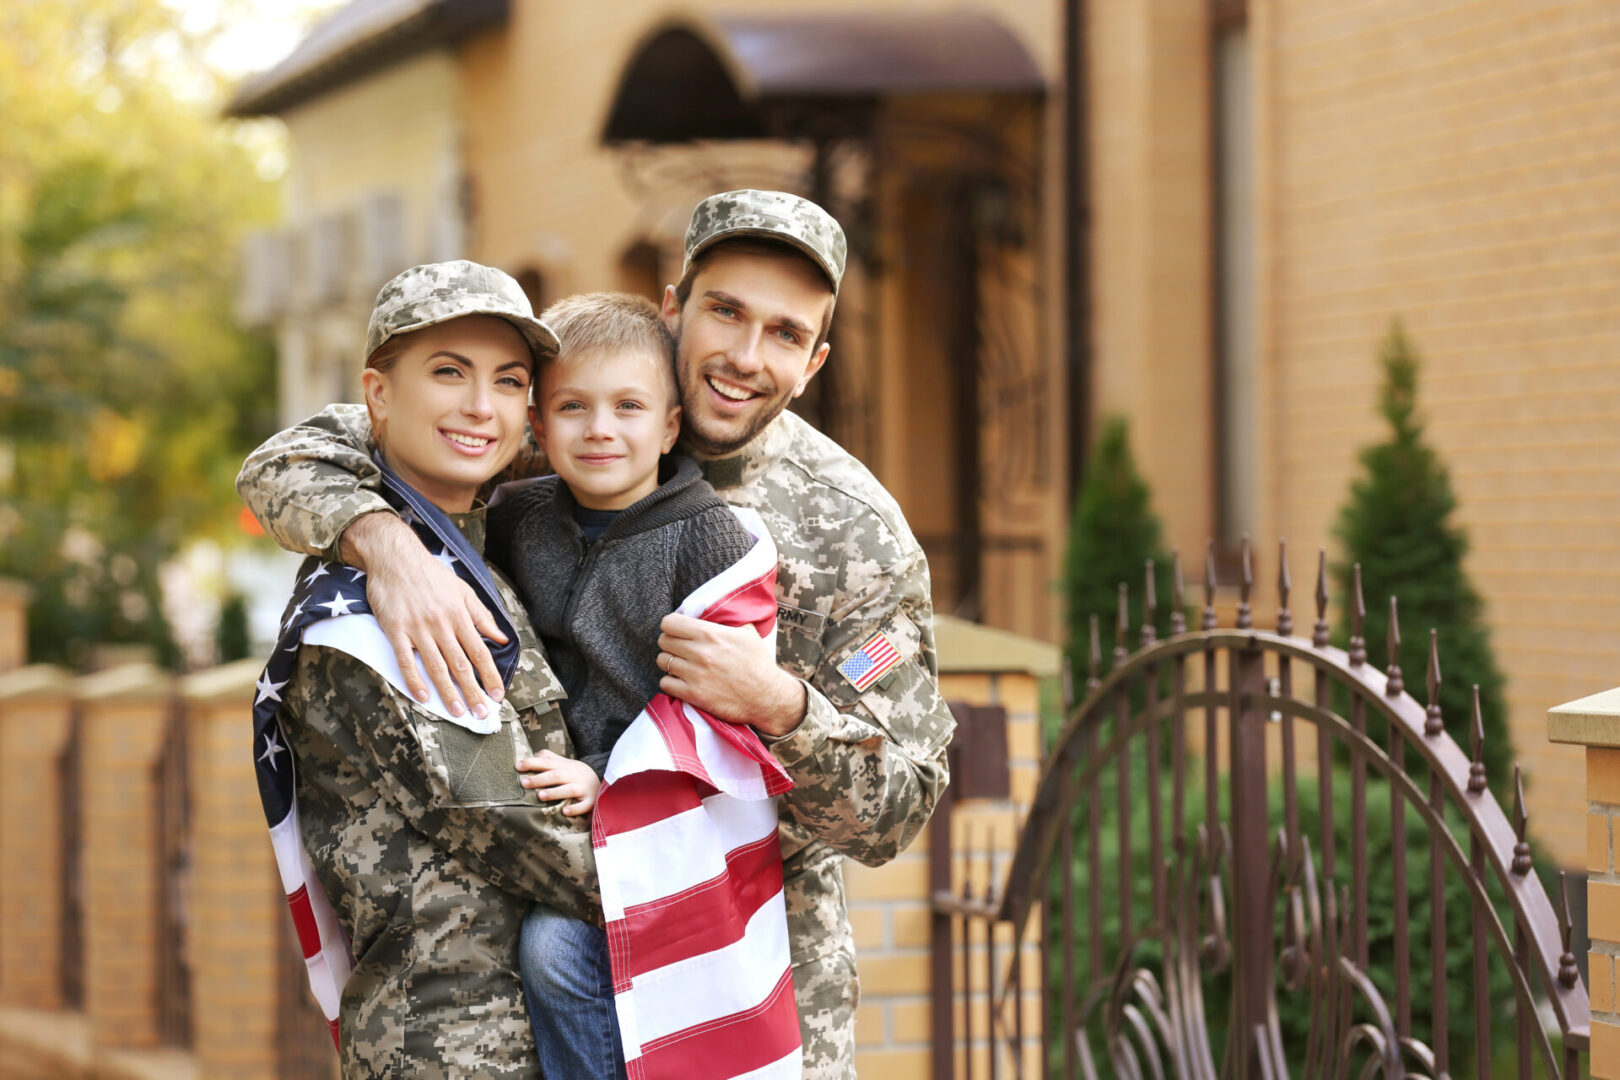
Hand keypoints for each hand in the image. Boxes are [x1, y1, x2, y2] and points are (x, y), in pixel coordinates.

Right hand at [341, 511, 507, 718]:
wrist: (395, 557)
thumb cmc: (431, 574)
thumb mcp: (463, 590)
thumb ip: (482, 617)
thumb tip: (502, 638)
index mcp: (460, 615)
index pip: (480, 653)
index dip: (490, 676)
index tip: (498, 696)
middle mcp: (442, 624)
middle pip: (461, 665)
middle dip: (473, 692)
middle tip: (481, 714)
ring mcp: (418, 628)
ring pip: (437, 666)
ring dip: (448, 692)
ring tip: (457, 712)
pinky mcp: (395, 629)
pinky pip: (406, 660)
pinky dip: (415, 680)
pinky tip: (423, 696)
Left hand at [517, 751, 600, 815]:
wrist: (606, 780)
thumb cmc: (578, 774)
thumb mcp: (567, 764)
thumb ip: (551, 759)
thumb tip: (534, 754)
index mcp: (566, 766)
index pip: (548, 763)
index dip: (533, 763)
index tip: (518, 766)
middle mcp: (574, 776)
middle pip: (556, 775)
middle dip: (540, 778)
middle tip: (524, 783)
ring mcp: (583, 788)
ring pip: (569, 789)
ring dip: (555, 792)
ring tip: (540, 796)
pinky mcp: (591, 801)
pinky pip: (584, 805)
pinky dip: (575, 808)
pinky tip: (564, 811)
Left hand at [657, 613, 805, 736]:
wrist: (767, 696)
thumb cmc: (758, 663)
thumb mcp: (746, 632)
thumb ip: (726, 620)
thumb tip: (710, 611)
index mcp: (711, 634)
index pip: (670, 623)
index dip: (671, 625)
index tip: (677, 630)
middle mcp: (700, 653)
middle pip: (663, 641)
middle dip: (670, 643)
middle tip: (679, 648)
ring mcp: (695, 675)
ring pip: (662, 661)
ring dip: (670, 662)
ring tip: (680, 664)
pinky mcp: (693, 695)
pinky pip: (665, 684)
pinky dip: (671, 682)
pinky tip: (681, 681)